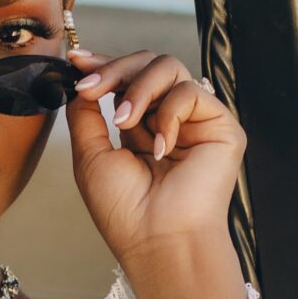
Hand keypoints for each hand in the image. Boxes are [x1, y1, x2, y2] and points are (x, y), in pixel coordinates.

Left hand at [63, 50, 246, 298]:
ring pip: (169, 68)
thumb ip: (85, 114)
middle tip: (90, 88)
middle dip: (115, 70)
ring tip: (124, 123)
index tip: (76, 59)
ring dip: (138, 90)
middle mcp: (169, 120)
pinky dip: (168, 115)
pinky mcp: (221, 126)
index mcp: (141, 127)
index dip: (104, 64)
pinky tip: (161, 148)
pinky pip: (191, 92)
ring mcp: (196, 121)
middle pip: (148, 64)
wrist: (157, 239)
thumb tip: (80, 77)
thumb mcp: (90, 156)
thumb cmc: (124, 210)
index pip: (127, 80)